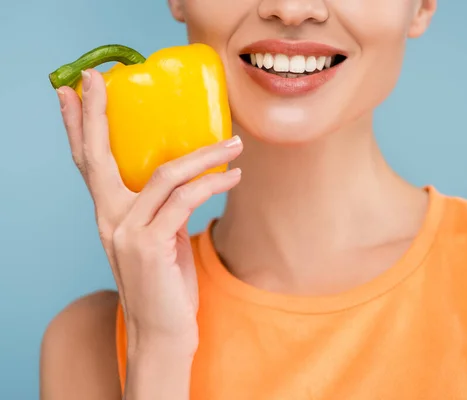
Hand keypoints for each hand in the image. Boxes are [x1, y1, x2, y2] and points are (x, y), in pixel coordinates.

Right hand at [56, 69, 242, 356]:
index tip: (73, 90)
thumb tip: (192, 181)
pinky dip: (214, 183)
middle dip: (96, 114)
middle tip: (100, 77)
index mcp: (109, 215)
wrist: (164, 332)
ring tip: (235, 144)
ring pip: (165, 173)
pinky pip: (186, 200)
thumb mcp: (161, 239)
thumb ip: (166, 209)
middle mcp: (109, 219)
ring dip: (205, 154)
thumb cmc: (166, 285)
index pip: (88, 162)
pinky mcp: (150, 245)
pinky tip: (235, 177)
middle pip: (98, 155)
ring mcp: (126, 232)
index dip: (78, 125)